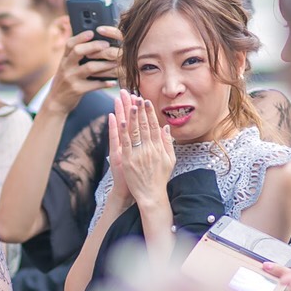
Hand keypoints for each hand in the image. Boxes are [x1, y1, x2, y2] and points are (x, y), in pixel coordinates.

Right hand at [44, 27, 120, 115]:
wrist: (56, 102)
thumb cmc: (65, 82)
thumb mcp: (65, 67)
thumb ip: (75, 57)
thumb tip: (93, 44)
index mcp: (64, 59)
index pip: (70, 44)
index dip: (81, 37)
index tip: (92, 32)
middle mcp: (66, 67)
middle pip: (78, 51)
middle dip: (94, 46)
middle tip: (107, 45)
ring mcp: (71, 79)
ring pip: (89, 68)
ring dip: (105, 64)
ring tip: (116, 62)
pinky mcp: (77, 90)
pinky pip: (94, 85)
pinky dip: (105, 83)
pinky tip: (113, 82)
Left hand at [111, 92, 174, 209]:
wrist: (151, 194)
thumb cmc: (160, 177)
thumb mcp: (170, 160)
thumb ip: (168, 143)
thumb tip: (166, 127)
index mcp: (159, 147)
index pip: (153, 126)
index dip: (149, 112)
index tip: (146, 101)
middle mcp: (149, 148)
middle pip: (143, 125)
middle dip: (139, 110)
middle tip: (136, 96)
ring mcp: (139, 154)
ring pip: (134, 131)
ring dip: (131, 116)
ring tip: (129, 103)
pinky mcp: (129, 160)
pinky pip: (126, 143)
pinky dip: (123, 131)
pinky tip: (121, 121)